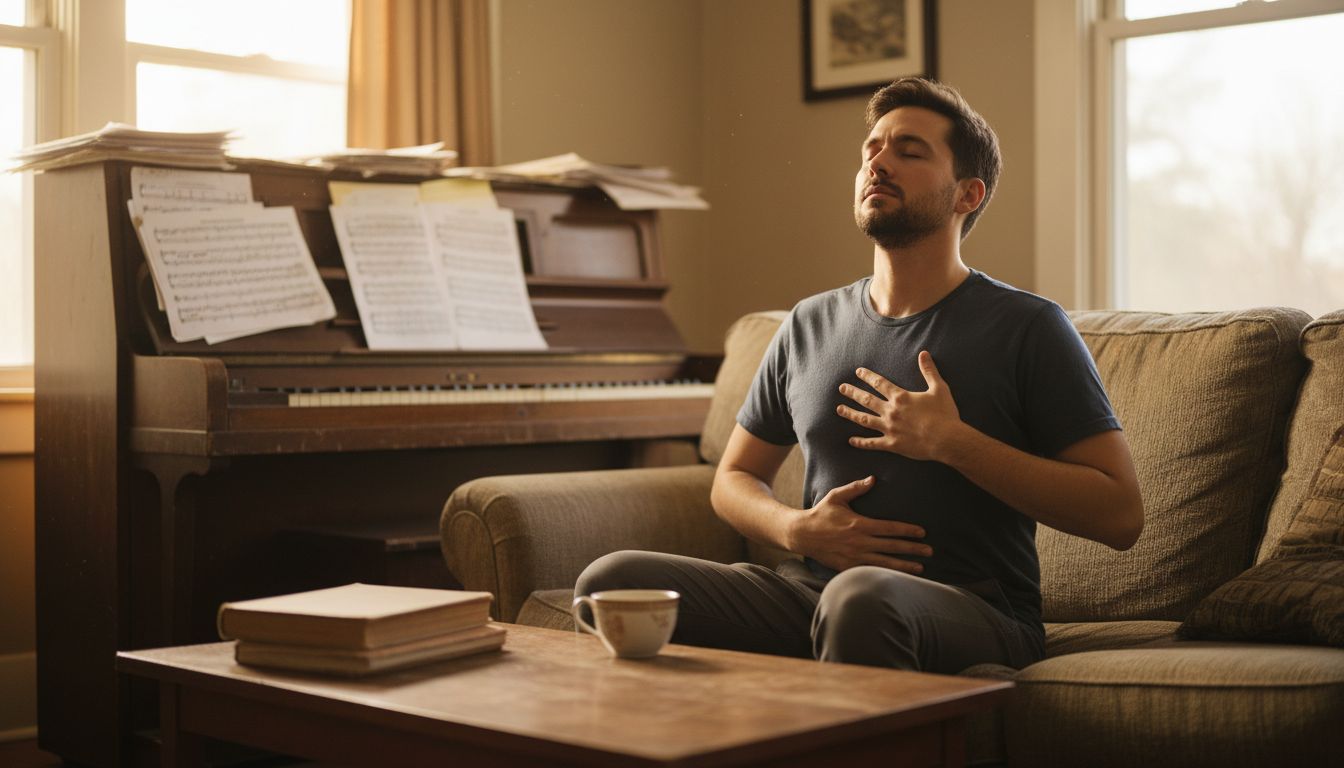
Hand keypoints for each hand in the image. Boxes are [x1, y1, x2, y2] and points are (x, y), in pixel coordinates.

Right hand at [788, 476, 930, 573]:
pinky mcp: (848, 567)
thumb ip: (855, 488)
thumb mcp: (836, 497)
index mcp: (859, 524)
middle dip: (913, 549)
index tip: (922, 532)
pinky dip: (885, 575)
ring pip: (885, 563)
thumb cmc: (820, 514)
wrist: (801, 535)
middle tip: (930, 551)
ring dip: (904, 566)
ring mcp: (854, 557)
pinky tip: (897, 578)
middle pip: (892, 547)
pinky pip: (871, 572)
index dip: (908, 530)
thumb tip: (873, 479)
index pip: (890, 528)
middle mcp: (859, 542)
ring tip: (920, 569)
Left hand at [837, 350, 961, 461]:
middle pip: (866, 400)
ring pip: (864, 420)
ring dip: (850, 414)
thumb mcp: (939, 388)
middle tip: (841, 388)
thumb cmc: (945, 414)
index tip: (857, 372)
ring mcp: (889, 428)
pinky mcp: (892, 444)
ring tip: (839, 409)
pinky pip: (872, 443)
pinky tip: (850, 441)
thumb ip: (929, 371)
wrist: (947, 439)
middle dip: (852, 392)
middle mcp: (891, 411)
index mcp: (901, 397)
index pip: (879, 383)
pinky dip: (860, 442)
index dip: (867, 376)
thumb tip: (924, 353)